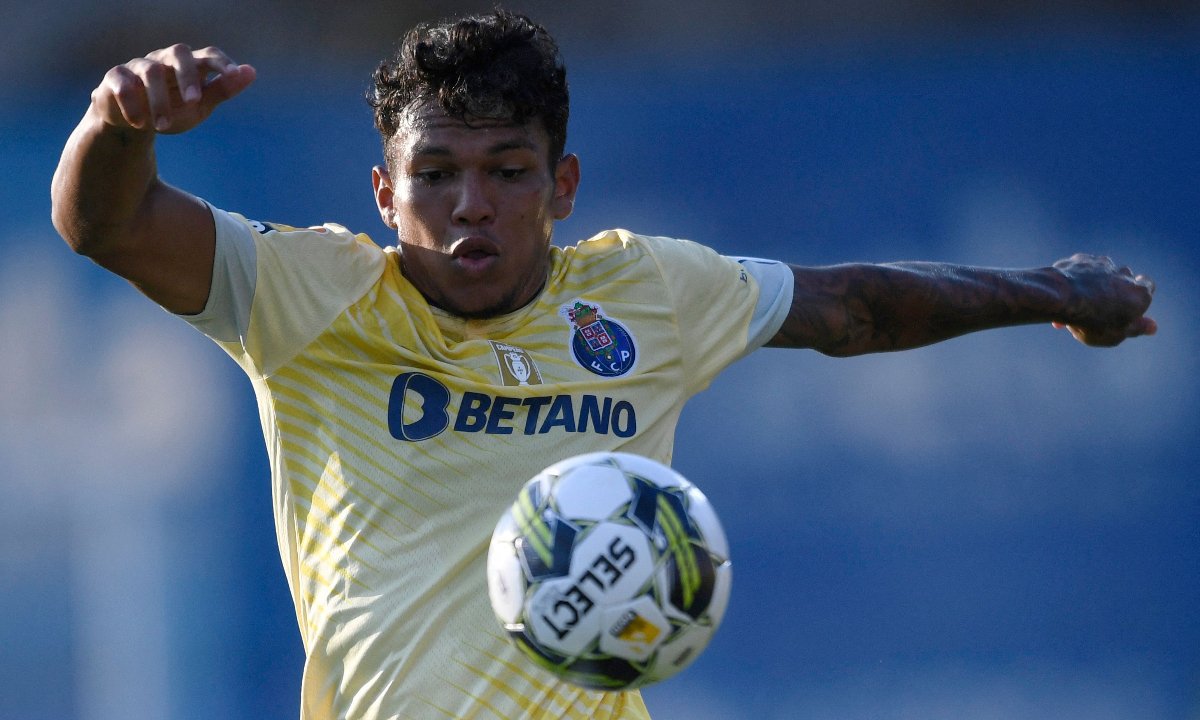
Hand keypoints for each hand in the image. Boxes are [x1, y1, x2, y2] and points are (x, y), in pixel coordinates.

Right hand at [92, 44, 255, 134]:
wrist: (134, 122)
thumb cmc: (173, 109)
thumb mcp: (201, 105)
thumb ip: (223, 89)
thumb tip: (251, 71)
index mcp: (189, 65)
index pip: (207, 54)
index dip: (221, 62)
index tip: (233, 74)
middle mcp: (164, 60)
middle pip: (178, 53)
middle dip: (187, 76)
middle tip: (194, 102)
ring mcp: (138, 67)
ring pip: (150, 71)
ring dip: (159, 101)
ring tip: (164, 127)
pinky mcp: (115, 78)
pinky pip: (122, 84)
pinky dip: (131, 103)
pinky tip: (139, 123)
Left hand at [1051, 253, 1156, 345]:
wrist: (1062, 298)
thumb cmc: (1092, 322)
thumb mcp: (1116, 335)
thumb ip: (1136, 328)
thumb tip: (1153, 327)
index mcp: (1140, 293)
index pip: (1148, 286)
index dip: (1139, 294)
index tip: (1131, 301)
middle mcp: (1124, 274)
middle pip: (1124, 279)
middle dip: (1115, 290)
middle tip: (1099, 307)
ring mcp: (1102, 264)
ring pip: (1102, 272)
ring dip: (1095, 283)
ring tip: (1078, 302)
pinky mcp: (1081, 259)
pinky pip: (1082, 269)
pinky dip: (1077, 278)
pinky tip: (1065, 291)